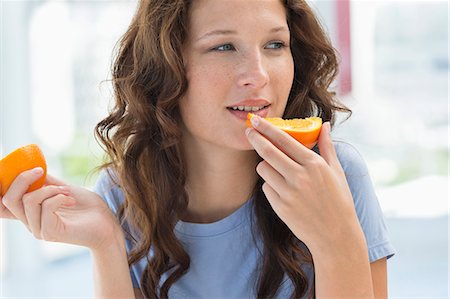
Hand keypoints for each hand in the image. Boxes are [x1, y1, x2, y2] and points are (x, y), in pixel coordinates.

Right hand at [0, 168, 121, 250]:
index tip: (15, 172)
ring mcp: (39, 229)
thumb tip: (30, 167)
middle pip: (8, 199)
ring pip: (28, 201)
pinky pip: (45, 207)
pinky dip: (58, 197)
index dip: (1, 188)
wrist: (107, 224)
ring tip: (67, 192)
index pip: (2, 205)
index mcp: (30, 211)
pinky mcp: (50, 233)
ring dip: (50, 189)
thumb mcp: (64, 188)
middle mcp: (30, 222)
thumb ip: (46, 182)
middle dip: (23, 179)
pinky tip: (71, 201)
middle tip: (41, 170)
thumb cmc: (87, 207)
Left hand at [246, 116, 363, 250]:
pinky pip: (266, 188)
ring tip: (275, 168)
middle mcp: (300, 177)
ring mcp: (288, 193)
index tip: (256, 120)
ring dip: (265, 165)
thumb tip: (325, 125)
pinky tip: (282, 189)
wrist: (335, 235)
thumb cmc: (338, 200)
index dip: (266, 127)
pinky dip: (270, 185)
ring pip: (263, 169)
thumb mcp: (337, 171)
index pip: (284, 139)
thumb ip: (327, 146)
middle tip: (248, 131)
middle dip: (254, 138)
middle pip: (267, 151)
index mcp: (314, 164)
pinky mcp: (280, 207)